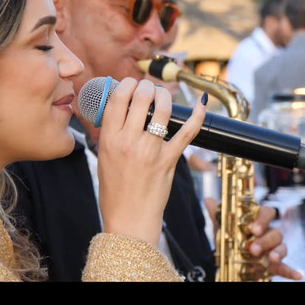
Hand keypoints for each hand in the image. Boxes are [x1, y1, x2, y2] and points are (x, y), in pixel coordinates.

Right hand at [97, 77, 205, 247]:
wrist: (129, 221)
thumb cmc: (115, 191)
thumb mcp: (103, 157)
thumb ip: (111, 132)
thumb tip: (121, 107)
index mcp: (109, 139)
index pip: (118, 98)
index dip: (126, 84)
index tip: (131, 84)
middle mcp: (129, 141)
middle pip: (141, 97)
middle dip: (147, 86)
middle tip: (149, 90)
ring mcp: (151, 150)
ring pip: (163, 108)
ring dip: (165, 95)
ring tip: (163, 97)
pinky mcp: (170, 160)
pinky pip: (188, 131)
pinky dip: (197, 115)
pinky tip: (200, 102)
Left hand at [204, 198, 302, 280]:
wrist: (232, 262)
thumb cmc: (232, 241)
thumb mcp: (223, 229)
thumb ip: (217, 215)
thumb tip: (208, 200)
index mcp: (258, 222)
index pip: (267, 213)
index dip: (263, 219)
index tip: (252, 228)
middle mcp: (268, 234)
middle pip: (275, 232)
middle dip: (265, 240)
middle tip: (253, 248)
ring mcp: (273, 249)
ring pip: (282, 246)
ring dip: (277, 252)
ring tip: (271, 259)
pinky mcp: (275, 265)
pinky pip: (286, 267)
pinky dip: (292, 271)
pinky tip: (298, 275)